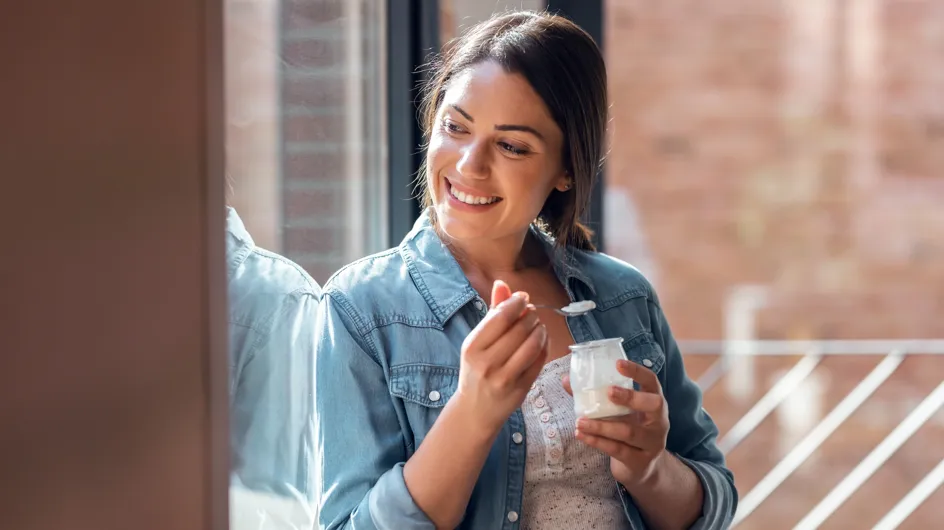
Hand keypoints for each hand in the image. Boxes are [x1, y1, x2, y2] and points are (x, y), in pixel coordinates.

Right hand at [456, 280, 548, 432]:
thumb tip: (502, 284)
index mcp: (472, 347)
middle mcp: (487, 363)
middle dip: (530, 316)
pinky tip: (542, 341)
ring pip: (532, 345)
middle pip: (519, 330)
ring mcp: (505, 378)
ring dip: (540, 330)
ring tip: (537, 326)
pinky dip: (544, 346)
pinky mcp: (521, 388)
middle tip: (532, 314)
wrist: (475, 410)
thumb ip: (491, 312)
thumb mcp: (477, 342)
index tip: (524, 299)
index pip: (500, 317)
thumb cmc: (476, 370)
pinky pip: (539, 361)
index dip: (517, 304)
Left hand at [562, 359, 669, 487]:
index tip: (618, 364)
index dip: (637, 372)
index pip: (651, 381)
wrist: (641, 467)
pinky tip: (581, 435)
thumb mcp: (618, 412)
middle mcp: (659, 421)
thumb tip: (566, 380)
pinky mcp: (640, 461)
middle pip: (653, 405)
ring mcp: (652, 442)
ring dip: (601, 426)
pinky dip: (597, 442)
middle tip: (608, 392)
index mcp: (654, 402)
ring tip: (580, 421)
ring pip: (629, 432)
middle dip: (631, 397)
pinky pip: (618, 450)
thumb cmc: (627, 429)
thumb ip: (595, 396)